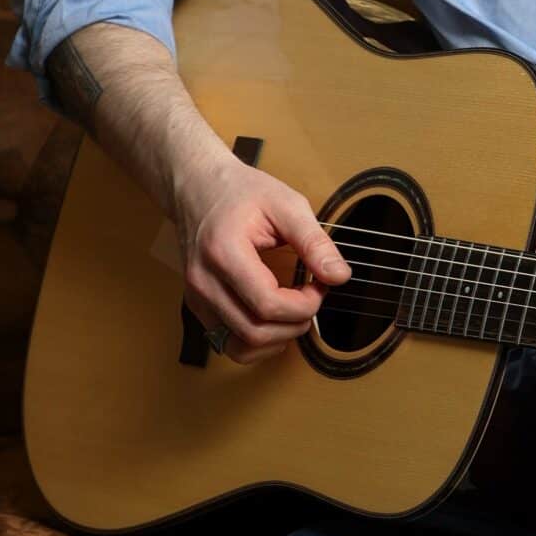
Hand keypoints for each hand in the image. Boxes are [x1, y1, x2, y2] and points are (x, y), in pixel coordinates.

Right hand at [171, 155, 351, 365]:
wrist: (198, 188)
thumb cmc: (240, 192)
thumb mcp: (286, 204)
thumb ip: (314, 242)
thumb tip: (339, 276)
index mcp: (223, 252)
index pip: (267, 304)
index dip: (304, 305)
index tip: (319, 286)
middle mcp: (203, 281)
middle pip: (254, 331)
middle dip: (294, 324)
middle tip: (309, 298)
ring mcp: (196, 297)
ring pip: (240, 347)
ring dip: (277, 339)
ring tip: (293, 312)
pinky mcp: (198, 307)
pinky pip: (229, 344)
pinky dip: (257, 343)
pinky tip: (274, 320)